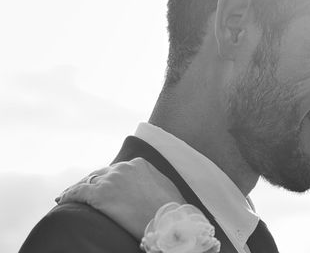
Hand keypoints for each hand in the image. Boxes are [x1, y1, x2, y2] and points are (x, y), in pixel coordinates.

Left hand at [56, 158, 185, 238]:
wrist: (168, 221)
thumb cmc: (171, 210)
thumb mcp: (166, 188)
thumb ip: (154, 183)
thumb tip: (150, 191)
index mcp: (140, 164)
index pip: (117, 169)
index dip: (108, 179)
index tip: (104, 186)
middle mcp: (124, 167)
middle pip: (101, 173)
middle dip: (92, 182)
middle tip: (85, 193)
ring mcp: (111, 180)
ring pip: (87, 181)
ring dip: (78, 189)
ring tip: (68, 196)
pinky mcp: (100, 194)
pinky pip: (78, 192)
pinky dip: (68, 195)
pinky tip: (61, 200)